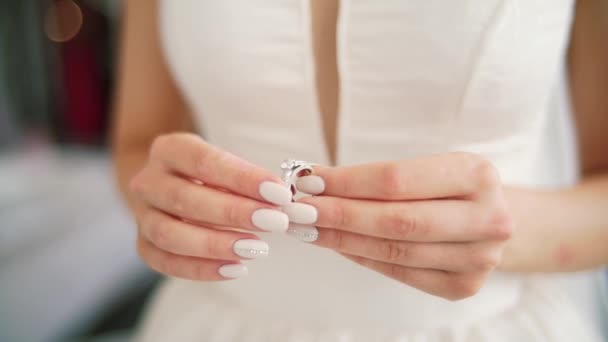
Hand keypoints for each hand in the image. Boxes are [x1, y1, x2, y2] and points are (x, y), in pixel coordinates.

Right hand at [129, 133, 292, 279]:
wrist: (168, 184)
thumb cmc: (208, 173)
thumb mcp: (225, 162)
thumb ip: (248, 180)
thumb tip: (281, 202)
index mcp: (169, 149)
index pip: (204, 161)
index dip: (242, 178)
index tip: (279, 194)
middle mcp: (148, 180)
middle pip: (185, 199)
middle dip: (234, 213)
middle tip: (274, 222)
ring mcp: (142, 214)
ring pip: (169, 234)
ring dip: (215, 245)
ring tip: (256, 249)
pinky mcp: (143, 243)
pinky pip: (165, 261)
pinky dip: (200, 269)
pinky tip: (235, 268)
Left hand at [286, 153, 512, 299]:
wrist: (495, 217)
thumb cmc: (450, 186)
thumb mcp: (428, 168)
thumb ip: (378, 178)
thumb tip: (313, 183)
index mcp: (477, 174)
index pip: (396, 179)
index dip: (347, 182)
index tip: (307, 181)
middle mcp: (488, 218)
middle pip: (396, 220)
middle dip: (339, 215)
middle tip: (298, 210)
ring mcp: (480, 258)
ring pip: (394, 251)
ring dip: (343, 240)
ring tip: (309, 228)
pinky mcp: (464, 286)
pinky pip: (401, 273)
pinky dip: (363, 258)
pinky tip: (338, 245)